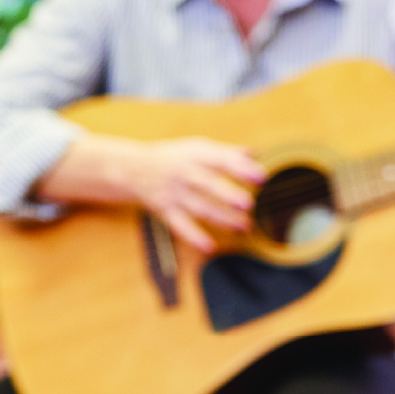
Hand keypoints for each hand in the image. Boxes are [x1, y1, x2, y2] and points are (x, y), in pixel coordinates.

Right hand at [117, 136, 266, 254]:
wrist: (133, 169)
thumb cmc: (173, 157)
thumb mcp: (196, 147)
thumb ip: (226, 151)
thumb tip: (257, 153)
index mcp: (195, 155)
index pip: (221, 160)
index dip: (242, 168)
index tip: (261, 176)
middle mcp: (185, 173)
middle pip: (208, 184)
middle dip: (228, 195)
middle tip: (248, 204)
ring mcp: (175, 194)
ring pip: (200, 207)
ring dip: (221, 218)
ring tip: (243, 225)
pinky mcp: (167, 211)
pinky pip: (180, 226)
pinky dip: (194, 237)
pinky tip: (210, 246)